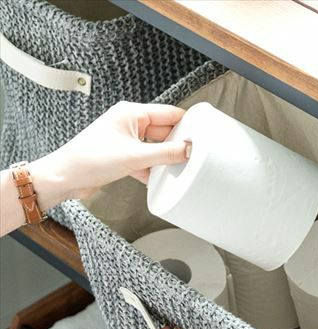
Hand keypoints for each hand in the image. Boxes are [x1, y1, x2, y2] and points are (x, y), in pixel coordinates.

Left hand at [32, 101, 189, 202]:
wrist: (66, 177)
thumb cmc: (90, 159)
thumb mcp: (135, 156)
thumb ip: (166, 153)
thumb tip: (189, 149)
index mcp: (131, 113)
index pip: (169, 113)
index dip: (187, 124)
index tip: (202, 135)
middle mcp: (129, 123)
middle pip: (164, 131)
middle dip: (177, 144)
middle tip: (191, 157)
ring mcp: (126, 140)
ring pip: (155, 147)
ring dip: (164, 159)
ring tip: (175, 169)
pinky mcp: (123, 156)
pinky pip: (146, 160)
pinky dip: (152, 169)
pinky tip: (157, 179)